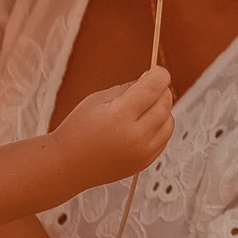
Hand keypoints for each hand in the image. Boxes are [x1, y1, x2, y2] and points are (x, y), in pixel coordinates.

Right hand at [52, 67, 175, 186]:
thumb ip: (127, 88)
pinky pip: (164, 138)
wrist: (68, 165)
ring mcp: (142, 152)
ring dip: (163, 109)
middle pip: (165, 104)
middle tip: (149, 87)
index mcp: (119, 116)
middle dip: (161, 90)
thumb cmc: (78, 131)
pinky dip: (160, 126)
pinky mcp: (145, 162)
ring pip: (169, 122)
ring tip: (144, 107)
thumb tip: (150, 79)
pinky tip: (144, 123)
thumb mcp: (97, 99)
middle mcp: (135, 136)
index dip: (159, 75)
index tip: (157, 72)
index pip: (154, 88)